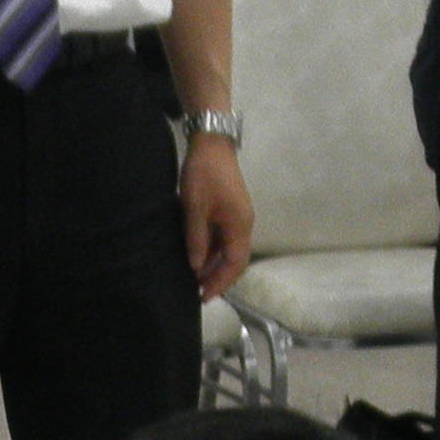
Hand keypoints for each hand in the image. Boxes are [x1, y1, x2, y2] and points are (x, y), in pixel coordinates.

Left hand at [180, 136, 251, 302]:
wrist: (212, 143)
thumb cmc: (204, 175)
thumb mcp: (195, 208)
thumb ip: (196, 239)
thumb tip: (197, 267)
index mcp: (240, 226)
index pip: (235, 264)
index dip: (220, 282)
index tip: (204, 296)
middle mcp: (244, 225)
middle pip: (235, 260)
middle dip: (219, 278)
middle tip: (198, 293)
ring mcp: (238, 217)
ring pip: (229, 249)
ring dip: (215, 265)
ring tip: (196, 279)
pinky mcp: (230, 210)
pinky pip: (224, 238)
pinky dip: (213, 251)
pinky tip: (199, 257)